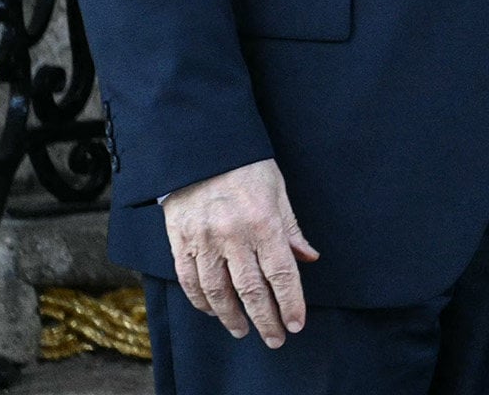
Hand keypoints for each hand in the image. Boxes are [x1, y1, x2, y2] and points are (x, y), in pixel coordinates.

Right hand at [161, 158, 317, 346]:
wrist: (200, 149)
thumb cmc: (246, 166)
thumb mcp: (278, 190)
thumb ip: (291, 229)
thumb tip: (308, 258)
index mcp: (263, 223)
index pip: (281, 273)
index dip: (290, 302)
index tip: (296, 324)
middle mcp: (233, 237)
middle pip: (252, 290)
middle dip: (266, 319)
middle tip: (275, 338)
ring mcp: (204, 241)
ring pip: (218, 292)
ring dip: (232, 317)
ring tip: (244, 330)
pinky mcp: (180, 242)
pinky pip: (190, 281)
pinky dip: (202, 301)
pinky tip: (213, 311)